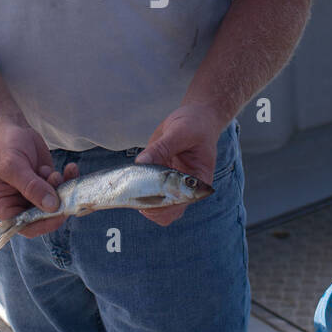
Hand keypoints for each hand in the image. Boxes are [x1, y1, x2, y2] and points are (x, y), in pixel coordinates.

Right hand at [0, 120, 78, 239]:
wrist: (8, 127)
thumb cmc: (2, 145)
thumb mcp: (13, 166)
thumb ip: (31, 187)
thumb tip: (51, 206)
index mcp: (3, 206)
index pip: (26, 226)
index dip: (44, 223)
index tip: (60, 211)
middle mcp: (19, 204)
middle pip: (44, 215)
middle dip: (56, 201)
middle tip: (60, 183)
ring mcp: (34, 194)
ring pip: (57, 201)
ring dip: (60, 188)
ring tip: (51, 171)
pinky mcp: (46, 183)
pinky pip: (62, 188)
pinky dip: (68, 179)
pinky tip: (69, 167)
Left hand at [133, 103, 221, 225]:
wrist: (196, 117)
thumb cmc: (195, 124)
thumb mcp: (180, 132)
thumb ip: (162, 148)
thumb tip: (141, 162)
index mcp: (198, 181)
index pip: (181, 203)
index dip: (163, 205)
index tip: (147, 193)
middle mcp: (185, 188)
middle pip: (167, 213)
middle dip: (149, 207)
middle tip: (135, 193)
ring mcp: (171, 184)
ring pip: (155, 207)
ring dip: (141, 201)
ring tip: (134, 182)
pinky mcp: (159, 177)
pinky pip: (147, 191)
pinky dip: (137, 189)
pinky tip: (133, 176)